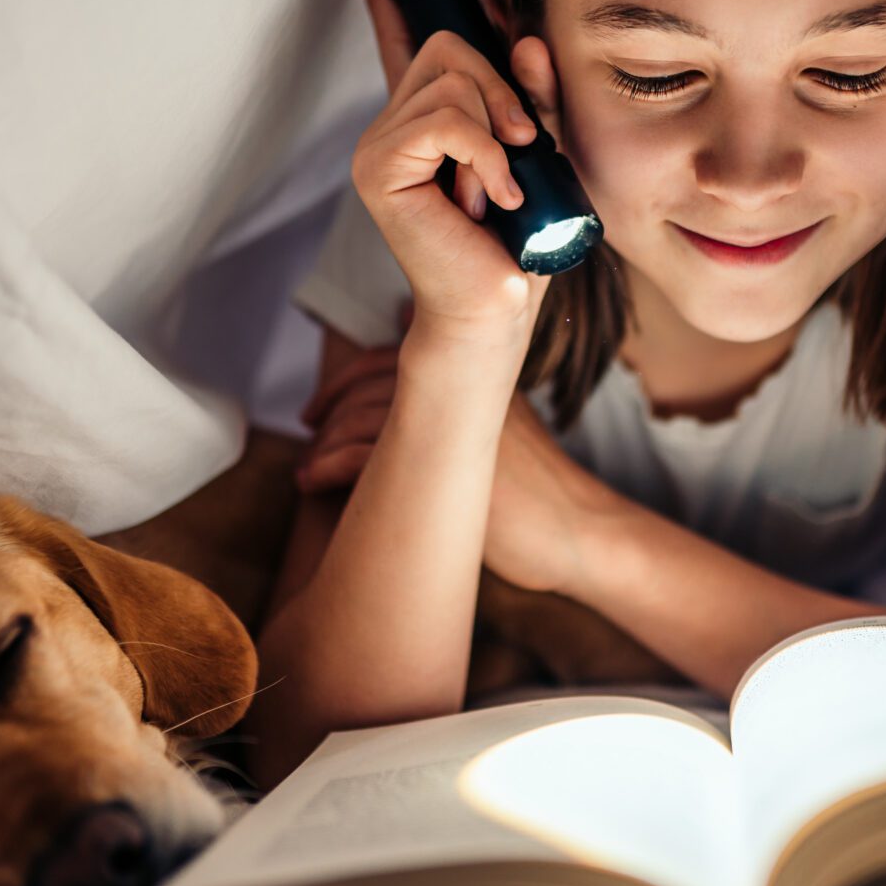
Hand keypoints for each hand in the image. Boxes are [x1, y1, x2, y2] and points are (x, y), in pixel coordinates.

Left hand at [296, 301, 615, 597]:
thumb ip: (467, 408)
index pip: (396, 351)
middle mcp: (465, 389)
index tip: (327, 404)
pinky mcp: (443, 470)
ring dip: (325, 442)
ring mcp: (454, 426)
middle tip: (308, 428)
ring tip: (307, 472)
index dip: (354, 373)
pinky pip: (362, 455)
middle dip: (331, 402)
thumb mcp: (505, 436)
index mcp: (479, 375)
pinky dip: (329, 467)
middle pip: (372, 379)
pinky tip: (314, 484)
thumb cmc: (541, 496)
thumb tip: (424, 395)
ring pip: (362, 416)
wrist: (578, 534)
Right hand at [350, 0, 556, 341]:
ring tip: (500, 185)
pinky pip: (444, 120)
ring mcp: (379, 145)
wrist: (499, 307)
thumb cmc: (523, 239)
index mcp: (428, 121)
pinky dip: (483, 154)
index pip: (404, 41)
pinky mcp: (377, 168)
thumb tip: (523, 35)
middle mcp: (394, 126)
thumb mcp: (540, 150)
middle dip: (498, 87)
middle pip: (448, 45)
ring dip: (494, 129)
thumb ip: (530, 95)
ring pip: (450, 81)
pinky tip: (492, 196)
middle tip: (518, 147)